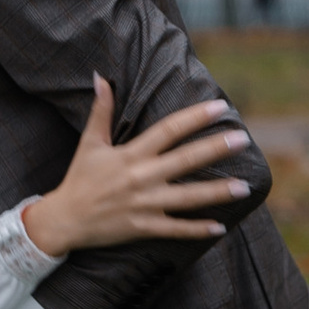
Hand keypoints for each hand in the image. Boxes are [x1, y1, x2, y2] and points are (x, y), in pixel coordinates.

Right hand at [22, 78, 252, 259]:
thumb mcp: (89, 143)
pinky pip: (175, 229)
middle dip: (215, 149)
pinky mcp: (144, 228)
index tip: (219, 107)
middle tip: (243, 140)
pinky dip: (197, 230)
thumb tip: (101, 78)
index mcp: (130, 154)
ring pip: (187, 198)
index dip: (194, 117)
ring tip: (244, 187)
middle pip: (185, 160)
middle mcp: (141, 178)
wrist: (64, 220)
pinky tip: (221, 226)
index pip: (168, 130)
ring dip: (217, 193)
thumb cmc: (79, 179)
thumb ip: (101, 111)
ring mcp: (144, 205)